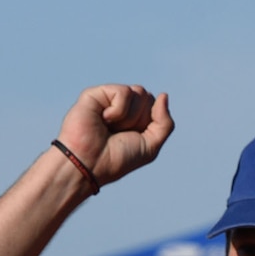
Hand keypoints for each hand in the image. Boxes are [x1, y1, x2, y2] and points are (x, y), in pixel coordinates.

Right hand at [55, 84, 173, 186]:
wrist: (90, 163)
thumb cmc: (118, 158)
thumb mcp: (151, 146)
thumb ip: (164, 123)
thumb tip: (163, 95)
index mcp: (135, 118)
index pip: (155, 105)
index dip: (150, 123)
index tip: (133, 137)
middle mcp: (122, 106)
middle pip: (147, 97)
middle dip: (140, 119)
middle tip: (120, 132)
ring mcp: (108, 98)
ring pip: (139, 92)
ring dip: (130, 117)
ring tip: (110, 127)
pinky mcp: (96, 93)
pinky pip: (124, 92)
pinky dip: (118, 111)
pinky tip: (104, 119)